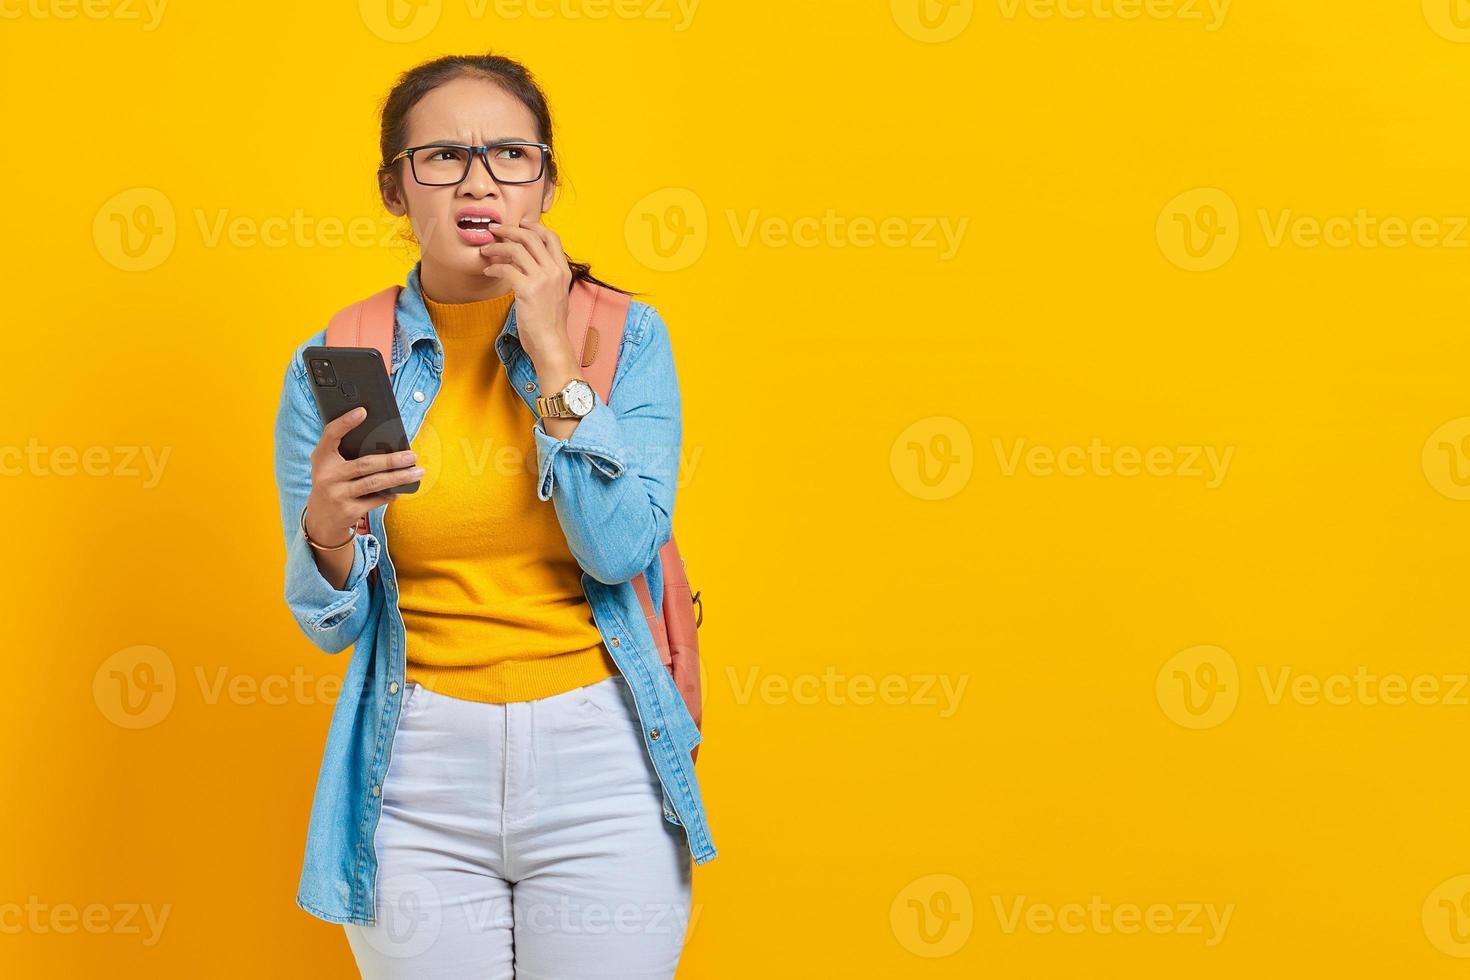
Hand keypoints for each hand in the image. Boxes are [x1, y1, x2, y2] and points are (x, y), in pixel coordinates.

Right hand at [305, 407, 422, 541]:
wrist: (320, 519)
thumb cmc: (332, 484)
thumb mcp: (330, 466)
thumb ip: (346, 452)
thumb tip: (385, 443)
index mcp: (322, 458)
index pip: (331, 434)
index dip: (345, 422)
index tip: (363, 411)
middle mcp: (327, 476)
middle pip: (365, 464)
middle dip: (392, 459)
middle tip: (412, 456)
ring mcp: (337, 495)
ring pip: (374, 483)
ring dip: (399, 477)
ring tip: (417, 472)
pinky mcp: (348, 511)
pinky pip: (375, 500)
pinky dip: (390, 494)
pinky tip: (400, 490)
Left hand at [478, 215, 575, 371]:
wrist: (551, 343)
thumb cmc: (550, 323)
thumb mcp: (556, 294)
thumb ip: (547, 276)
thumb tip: (529, 263)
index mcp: (563, 270)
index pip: (552, 237)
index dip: (534, 226)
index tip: (519, 223)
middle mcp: (554, 271)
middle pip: (531, 237)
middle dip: (509, 230)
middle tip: (494, 229)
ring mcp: (542, 280)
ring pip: (516, 249)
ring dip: (497, 246)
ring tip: (486, 250)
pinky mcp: (527, 290)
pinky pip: (506, 268)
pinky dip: (494, 266)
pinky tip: (488, 270)